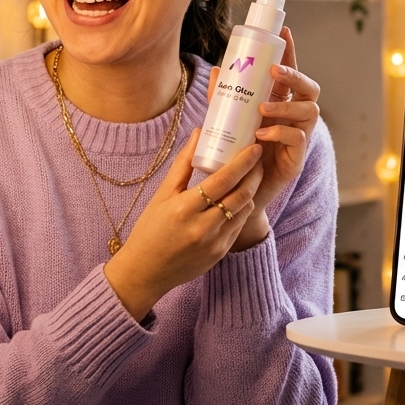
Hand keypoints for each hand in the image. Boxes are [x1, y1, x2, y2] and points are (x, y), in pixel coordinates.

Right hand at [103, 128, 262, 320]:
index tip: (254, 148)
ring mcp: (214, 243)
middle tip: (258, 158)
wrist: (146, 272)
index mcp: (184, 208)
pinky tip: (240, 197)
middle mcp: (202, 227)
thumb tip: (198, 133)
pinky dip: (242, 209)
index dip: (243, 162)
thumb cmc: (150, 229)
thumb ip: (182, 164)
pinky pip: (238, 226)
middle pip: (241, 194)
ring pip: (243, 210)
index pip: (223, 180)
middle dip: (254, 173)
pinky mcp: (220, 253)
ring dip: (251, 190)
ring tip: (252, 175)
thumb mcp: (162, 194)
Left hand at [205, 27, 319, 250]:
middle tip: (273, 72)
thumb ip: (222, 98)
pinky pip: (298, 138)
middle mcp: (293, 116)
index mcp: (279, 102)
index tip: (283, 30)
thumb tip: (218, 69)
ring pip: (309, 110)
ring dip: (286, 105)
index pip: (289, 72)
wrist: (235, 192)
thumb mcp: (225, 121)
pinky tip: (262, 133)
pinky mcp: (296, 157)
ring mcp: (298, 136)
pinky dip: (280, 132)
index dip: (289, 51)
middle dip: (294, 75)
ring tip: (262, 109)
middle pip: (309, 87)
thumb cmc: (234, 153)